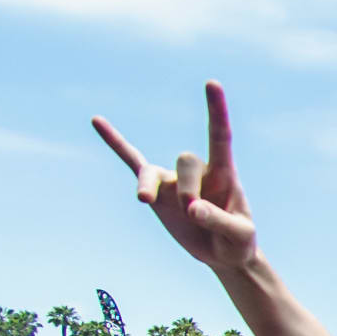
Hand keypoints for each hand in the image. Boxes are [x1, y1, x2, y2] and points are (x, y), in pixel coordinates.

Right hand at [93, 82, 260, 271]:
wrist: (222, 252)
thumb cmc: (237, 241)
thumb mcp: (239, 236)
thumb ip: (219, 220)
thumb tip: (191, 208)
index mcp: (225, 173)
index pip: (220, 135)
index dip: (216, 110)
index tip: (211, 83)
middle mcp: (198, 170)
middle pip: (185, 162)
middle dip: (189, 190)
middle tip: (197, 214)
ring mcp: (174, 179)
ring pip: (153, 173)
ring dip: (149, 186)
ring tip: (144, 200)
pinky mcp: (157, 192)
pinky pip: (132, 162)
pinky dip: (115, 143)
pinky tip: (97, 121)